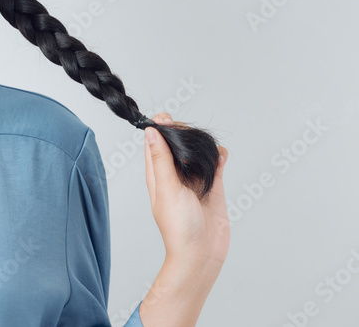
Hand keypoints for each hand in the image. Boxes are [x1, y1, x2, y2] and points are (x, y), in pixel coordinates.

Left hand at [144, 112, 229, 271]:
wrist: (201, 254)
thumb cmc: (178, 228)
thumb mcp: (167, 188)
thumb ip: (161, 159)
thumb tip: (151, 132)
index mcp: (157, 175)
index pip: (154, 144)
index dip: (158, 128)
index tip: (166, 116)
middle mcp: (174, 176)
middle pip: (176, 145)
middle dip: (183, 133)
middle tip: (190, 132)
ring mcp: (194, 181)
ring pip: (197, 153)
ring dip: (202, 144)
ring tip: (206, 144)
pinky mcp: (212, 188)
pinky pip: (215, 166)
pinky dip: (219, 157)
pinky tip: (221, 155)